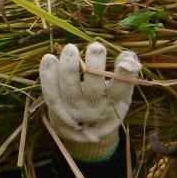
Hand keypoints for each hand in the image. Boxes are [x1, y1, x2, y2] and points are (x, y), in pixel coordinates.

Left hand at [38, 40, 140, 159]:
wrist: (85, 130)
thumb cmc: (109, 99)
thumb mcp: (123, 88)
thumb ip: (128, 69)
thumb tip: (128, 59)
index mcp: (115, 102)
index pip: (121, 89)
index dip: (123, 77)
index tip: (124, 62)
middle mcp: (94, 108)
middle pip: (94, 89)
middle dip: (95, 67)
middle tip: (96, 47)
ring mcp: (74, 110)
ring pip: (70, 90)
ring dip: (69, 69)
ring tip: (70, 48)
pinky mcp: (57, 108)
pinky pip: (51, 93)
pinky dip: (48, 76)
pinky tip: (49, 58)